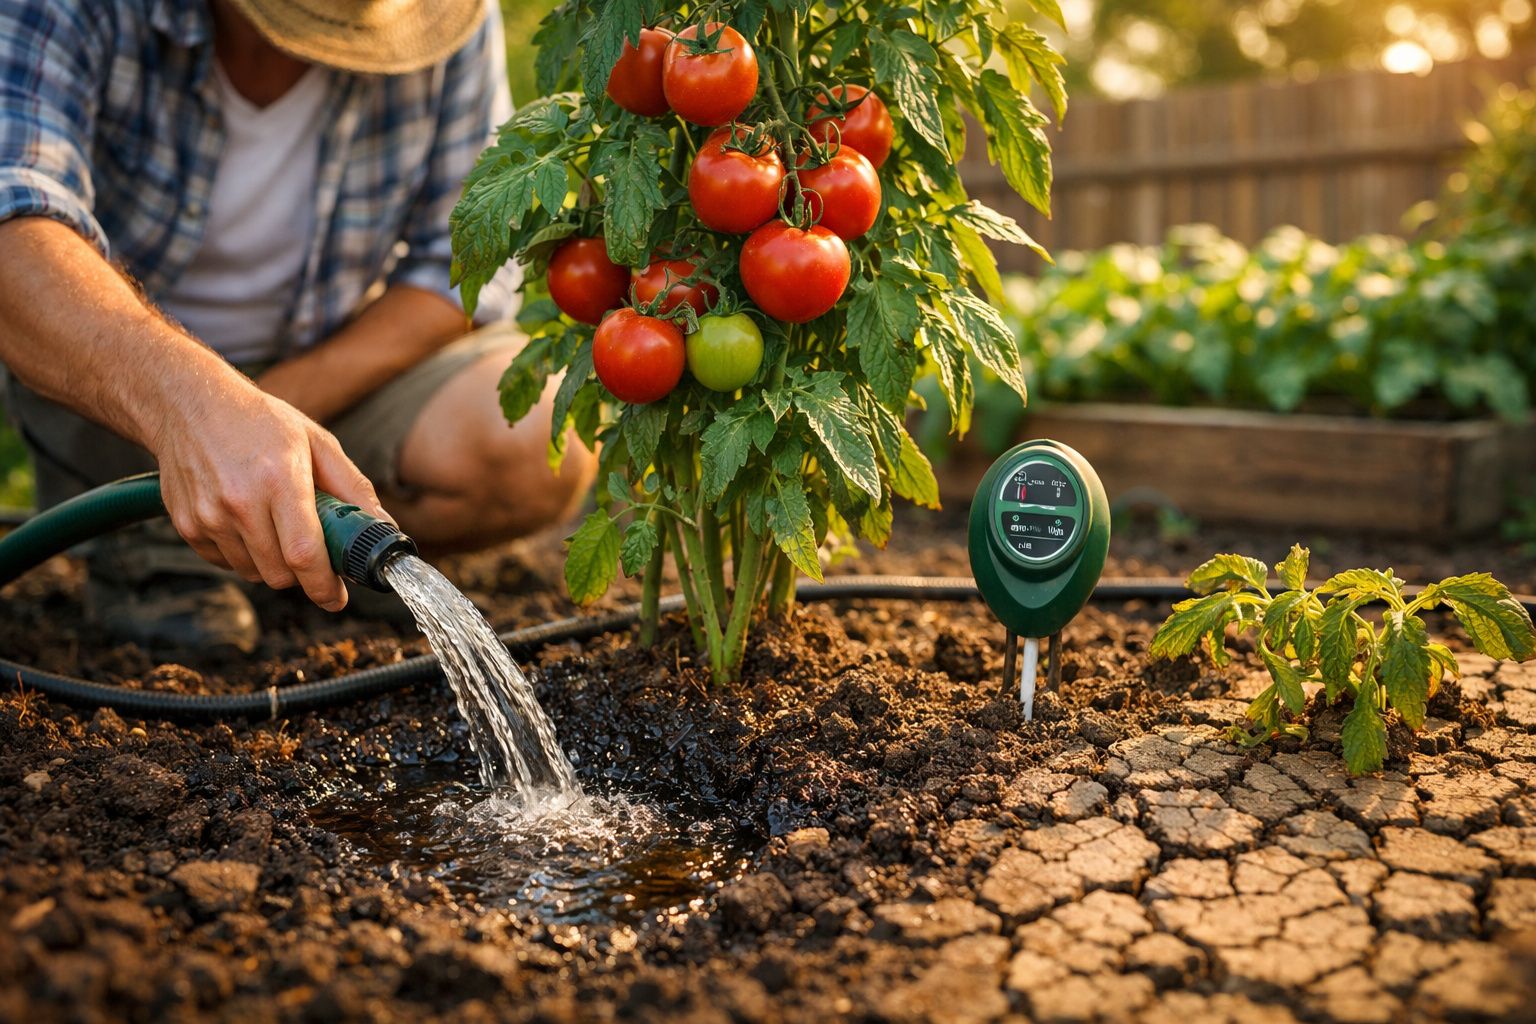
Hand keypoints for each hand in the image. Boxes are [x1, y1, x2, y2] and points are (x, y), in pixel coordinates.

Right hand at [147, 374, 387, 610]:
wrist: (189, 403)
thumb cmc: (259, 421)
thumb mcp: (317, 443)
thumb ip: (353, 488)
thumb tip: (383, 526)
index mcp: (279, 479)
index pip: (304, 554)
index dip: (324, 586)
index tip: (337, 597)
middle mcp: (239, 501)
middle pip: (280, 573)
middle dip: (303, 573)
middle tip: (312, 551)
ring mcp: (207, 515)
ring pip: (253, 573)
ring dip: (273, 563)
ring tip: (275, 525)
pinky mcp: (186, 524)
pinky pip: (225, 563)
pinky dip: (243, 555)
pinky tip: (247, 521)